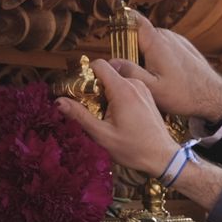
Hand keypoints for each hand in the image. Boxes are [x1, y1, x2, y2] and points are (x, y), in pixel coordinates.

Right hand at [56, 59, 178, 176]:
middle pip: (107, 73)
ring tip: (103, 115)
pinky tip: (117, 116)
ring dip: (105, 93)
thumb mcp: (102, 135)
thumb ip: (80, 116)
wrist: (163, 157)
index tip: (78, 90)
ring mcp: (142, 89)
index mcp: (123, 90)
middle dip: (94, 87)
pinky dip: (117, 96)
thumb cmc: (134, 149)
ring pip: (116, 81)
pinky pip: (126, 87)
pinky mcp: (147, 95)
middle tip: (88, 108)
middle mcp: (134, 84)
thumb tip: (59, 102)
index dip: (85, 74)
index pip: (99, 65)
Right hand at [106, 13, 221, 121]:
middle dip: (130, 48)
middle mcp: (167, 36)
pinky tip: (162, 76)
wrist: (213, 96)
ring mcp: (176, 40)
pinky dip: (157, 57)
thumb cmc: (183, 95)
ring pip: (151, 42)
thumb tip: (111, 61)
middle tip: (127, 70)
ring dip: (144, 55)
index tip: (109, 24)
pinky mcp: (183, 47)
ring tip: (147, 76)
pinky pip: (163, 47)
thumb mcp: (152, 89)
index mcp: (156, 42)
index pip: (133, 19)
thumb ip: (130, 73)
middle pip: (139, 35)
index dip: (119, 20)